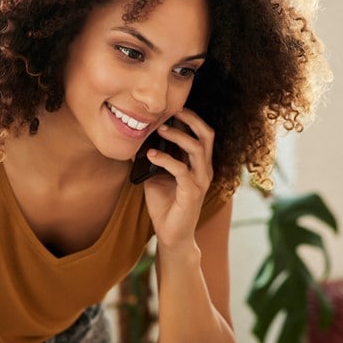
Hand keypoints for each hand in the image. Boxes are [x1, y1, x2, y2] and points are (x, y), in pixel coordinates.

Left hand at [141, 108, 214, 251]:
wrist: (171, 236)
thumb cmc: (165, 206)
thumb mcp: (156, 176)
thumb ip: (153, 159)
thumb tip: (136, 141)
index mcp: (199, 164)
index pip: (202, 134)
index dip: (191, 118)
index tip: (173, 107)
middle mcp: (204, 170)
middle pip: (207, 135)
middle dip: (191, 119)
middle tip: (173, 110)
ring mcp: (200, 181)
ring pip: (197, 149)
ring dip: (178, 136)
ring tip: (160, 129)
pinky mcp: (191, 193)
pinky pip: (181, 170)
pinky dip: (165, 159)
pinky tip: (151, 154)